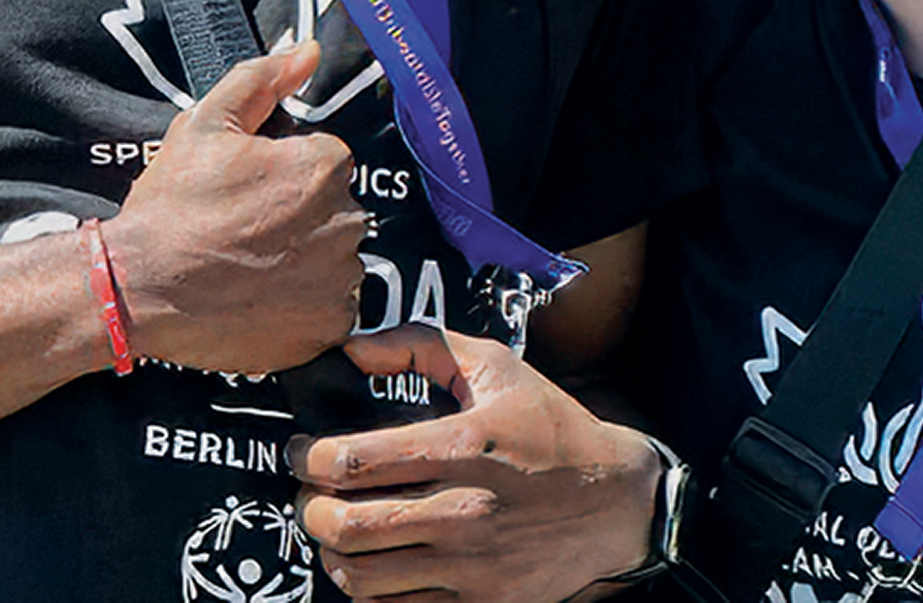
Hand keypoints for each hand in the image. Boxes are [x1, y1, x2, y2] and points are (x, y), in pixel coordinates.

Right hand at [103, 43, 366, 374]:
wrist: (140, 288)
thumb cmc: (172, 205)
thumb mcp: (204, 124)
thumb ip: (261, 80)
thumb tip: (308, 52)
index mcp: (323, 166)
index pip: (324, 160)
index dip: (284, 173)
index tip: (249, 191)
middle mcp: (346, 221)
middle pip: (334, 208)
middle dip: (300, 215)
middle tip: (245, 230)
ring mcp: (339, 279)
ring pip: (335, 257)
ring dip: (306, 259)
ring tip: (251, 266)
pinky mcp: (329, 326)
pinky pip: (332, 307)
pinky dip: (305, 304)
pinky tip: (263, 297)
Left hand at [294, 325, 663, 602]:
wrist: (617, 502)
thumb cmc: (553, 430)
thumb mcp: (497, 367)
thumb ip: (422, 346)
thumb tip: (354, 349)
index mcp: (463, 447)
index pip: (354, 461)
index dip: (310, 458)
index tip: (305, 452)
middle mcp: (462, 510)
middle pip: (346, 524)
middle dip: (310, 507)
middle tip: (312, 492)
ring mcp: (470, 565)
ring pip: (360, 576)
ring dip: (333, 551)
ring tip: (337, 529)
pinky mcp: (480, 601)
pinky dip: (368, 589)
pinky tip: (375, 560)